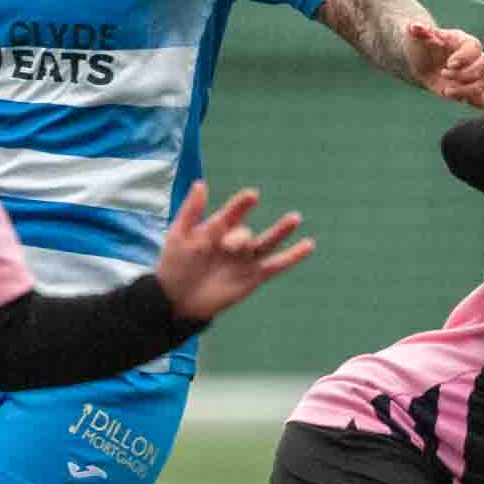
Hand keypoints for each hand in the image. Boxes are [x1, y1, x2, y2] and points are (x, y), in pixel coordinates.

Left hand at [153, 180, 313, 321]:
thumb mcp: (178, 236)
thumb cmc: (174, 265)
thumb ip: (191, 211)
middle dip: (239, 238)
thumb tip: (201, 183)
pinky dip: (294, 256)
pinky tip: (309, 245)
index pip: (232, 214)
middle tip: (228, 246)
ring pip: (268, 242)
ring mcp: (246, 259)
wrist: (176, 299)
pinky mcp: (255, 277)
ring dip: (282, 230)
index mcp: (218, 228)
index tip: (252, 196)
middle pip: (244, 234)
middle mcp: (234, 241)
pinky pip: (277, 265)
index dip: (241, 205)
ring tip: (295, 218)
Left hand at [406, 24, 483, 107]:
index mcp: (464, 42)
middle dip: (462, 75)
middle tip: (442, 74)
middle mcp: (475, 58)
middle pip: (482, 66)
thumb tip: (415, 27)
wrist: (422, 63)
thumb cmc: (423, 46)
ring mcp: (476, 75)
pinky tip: (464, 100)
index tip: (449, 64)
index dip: (464, 57)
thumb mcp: (417, 36)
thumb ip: (417, 30)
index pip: (474, 47)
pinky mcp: (472, 90)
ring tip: (446, 91)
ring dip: (466, 91)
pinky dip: (482, 102)